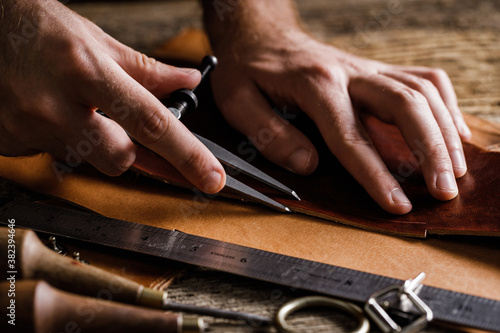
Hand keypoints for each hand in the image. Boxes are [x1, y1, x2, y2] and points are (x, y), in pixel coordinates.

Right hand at [0, 0, 224, 192]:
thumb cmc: (40, 28)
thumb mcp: (98, 40)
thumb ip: (147, 70)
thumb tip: (187, 83)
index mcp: (88, 71)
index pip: (151, 123)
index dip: (187, 155)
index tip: (211, 178)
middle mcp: (56, 104)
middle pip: (119, 159)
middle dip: (127, 150)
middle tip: (113, 122)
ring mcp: (29, 127)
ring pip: (85, 160)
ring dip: (91, 141)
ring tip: (71, 107)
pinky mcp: (10, 142)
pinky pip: (53, 156)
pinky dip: (60, 140)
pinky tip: (47, 112)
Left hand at [208, 24, 470, 213]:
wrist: (261, 35)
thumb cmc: (246, 69)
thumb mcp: (237, 102)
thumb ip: (270, 133)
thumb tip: (308, 165)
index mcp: (313, 84)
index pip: (351, 136)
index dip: (376, 175)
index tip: (396, 204)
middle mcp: (349, 72)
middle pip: (406, 105)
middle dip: (430, 150)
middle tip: (444, 190)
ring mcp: (367, 68)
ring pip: (422, 91)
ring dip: (444, 131)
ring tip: (454, 171)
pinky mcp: (376, 69)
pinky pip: (423, 79)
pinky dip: (446, 105)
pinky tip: (453, 132)